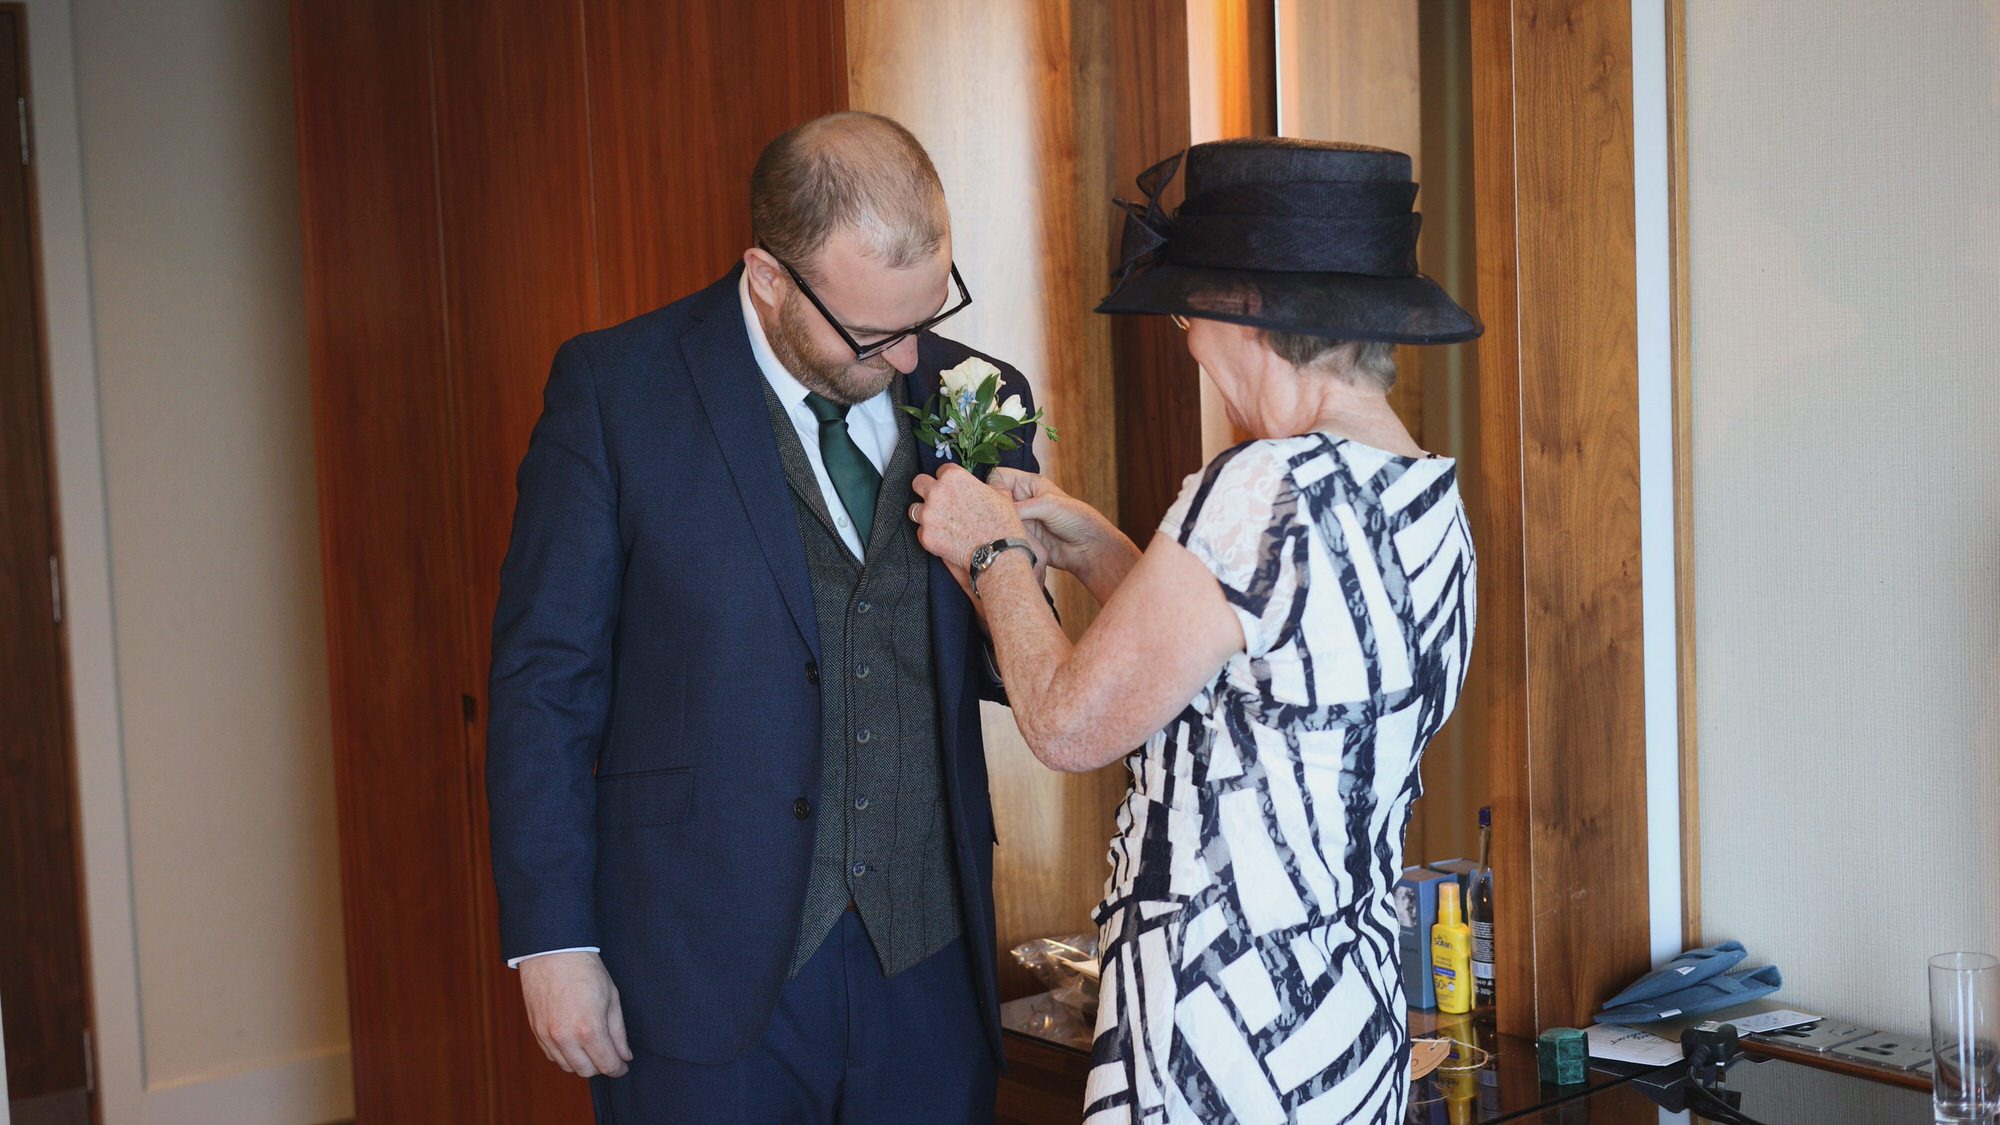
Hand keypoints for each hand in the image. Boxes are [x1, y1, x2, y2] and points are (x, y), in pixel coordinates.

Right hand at [519, 951, 632, 1077]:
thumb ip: (618, 1032)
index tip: (623, 1066)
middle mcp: (565, 1038)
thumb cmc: (586, 971)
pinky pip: (553, 1056)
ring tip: (593, 1047)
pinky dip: (566, 1056)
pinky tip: (575, 1042)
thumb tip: (625, 1056)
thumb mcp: (612, 998)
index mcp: (589, 1029)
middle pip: (587, 1071)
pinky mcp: (536, 1032)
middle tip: (610, 1055)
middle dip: (602, 1066)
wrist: (553, 953)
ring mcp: (548, 1036)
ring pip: (568, 1067)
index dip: (619, 1069)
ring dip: (583, 1063)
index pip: (607, 1064)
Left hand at [909, 464, 1028, 570]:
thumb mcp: (1000, 494)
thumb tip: (985, 487)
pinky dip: (929, 534)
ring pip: (914, 509)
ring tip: (938, 522)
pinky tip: (943, 538)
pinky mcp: (925, 536)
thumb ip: (984, 486)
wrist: (998, 552)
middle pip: (919, 483)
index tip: (953, 488)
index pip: (942, 470)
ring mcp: (928, 515)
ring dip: (925, 513)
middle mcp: (936, 492)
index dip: (948, 479)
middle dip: (925, 489)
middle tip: (936, 499)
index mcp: (953, 477)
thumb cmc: (1002, 523)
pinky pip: (921, 532)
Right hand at [986, 467, 1112, 574]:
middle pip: (994, 499)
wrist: (1088, 548)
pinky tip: (1013, 542)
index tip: (1000, 500)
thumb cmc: (1076, 519)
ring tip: (1011, 532)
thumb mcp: (1048, 505)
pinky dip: (1006, 538)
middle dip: (995, 508)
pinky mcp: (1022, 537)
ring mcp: (1021, 519)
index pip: (998, 477)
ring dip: (1001, 526)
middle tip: (1003, 519)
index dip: (994, 486)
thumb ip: (1020, 506)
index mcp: (1029, 484)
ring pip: (997, 519)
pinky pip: (1004, 535)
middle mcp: (1022, 499)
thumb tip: (997, 511)